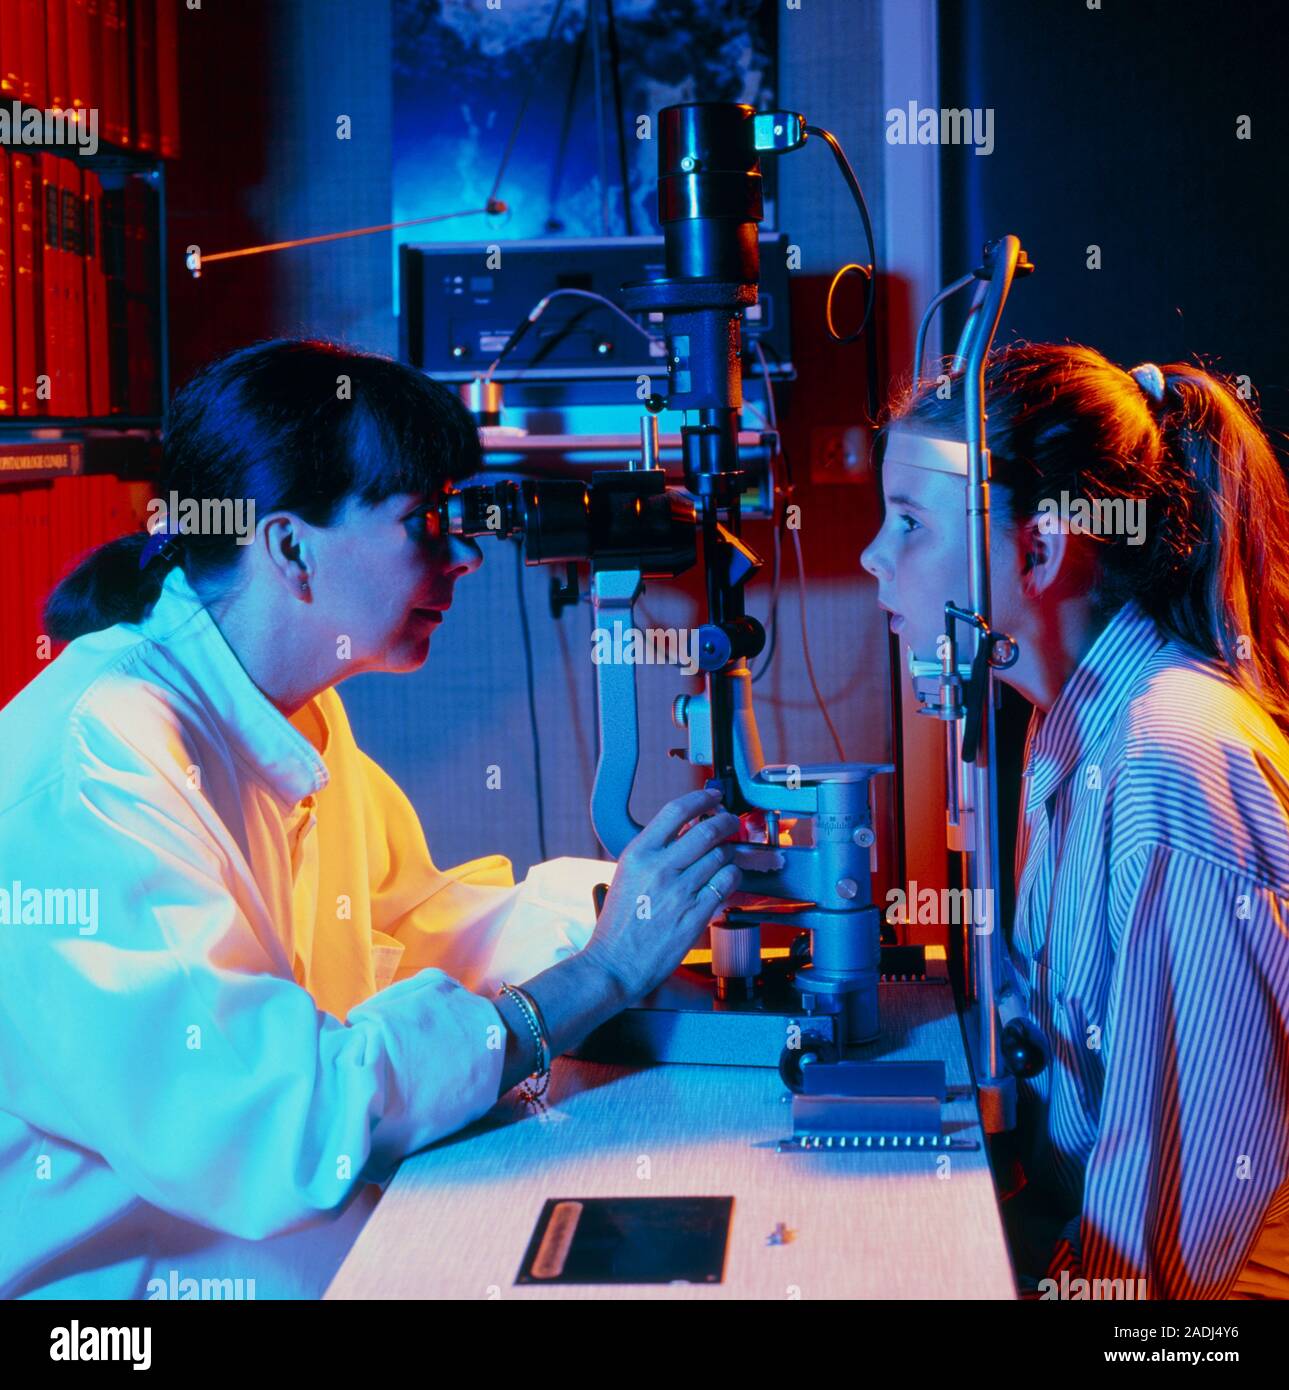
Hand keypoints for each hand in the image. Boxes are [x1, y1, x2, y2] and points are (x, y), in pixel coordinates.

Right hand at [582, 788, 783, 1002]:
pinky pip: (727, 883)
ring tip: (727, 856)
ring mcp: (680, 891)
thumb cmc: (620, 922)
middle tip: (731, 823)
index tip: (713, 797)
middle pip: (707, 830)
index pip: (676, 811)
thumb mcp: (628, 874)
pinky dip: (732, 876)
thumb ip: (655, 852)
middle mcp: (660, 868)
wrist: (616, 963)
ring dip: (731, 852)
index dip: (701, 799)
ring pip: (722, 856)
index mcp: (638, 854)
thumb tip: (688, 830)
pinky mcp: (696, 914)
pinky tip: (726, 878)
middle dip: (726, 822)